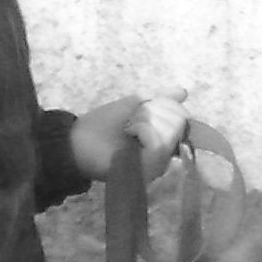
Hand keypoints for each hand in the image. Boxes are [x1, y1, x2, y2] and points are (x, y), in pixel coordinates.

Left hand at [71, 87, 188, 182]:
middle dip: (157, 111)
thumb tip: (183, 92)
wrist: (78, 143)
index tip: (146, 107)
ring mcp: (158, 163)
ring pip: (172, 131)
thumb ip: (161, 99)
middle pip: (180, 121)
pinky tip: (131, 135)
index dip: (166, 105)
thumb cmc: (103, 124)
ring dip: (148, 121)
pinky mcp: (150, 169)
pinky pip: (160, 143)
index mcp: (162, 138)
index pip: (182, 116)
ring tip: (131, 129)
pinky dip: (144, 130)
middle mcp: (165, 154)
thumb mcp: (134, 105)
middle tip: (135, 121)